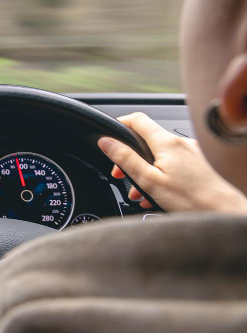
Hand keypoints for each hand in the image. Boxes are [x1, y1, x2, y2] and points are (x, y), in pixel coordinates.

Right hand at [97, 112, 246, 213]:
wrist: (225, 212)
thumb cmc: (191, 200)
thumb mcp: (149, 180)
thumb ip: (125, 159)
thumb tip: (106, 142)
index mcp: (166, 143)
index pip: (137, 120)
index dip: (119, 124)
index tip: (109, 136)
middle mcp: (181, 143)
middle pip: (146, 141)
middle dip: (130, 157)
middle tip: (120, 175)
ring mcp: (193, 152)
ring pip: (159, 155)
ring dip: (145, 171)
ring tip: (140, 193)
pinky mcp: (200, 164)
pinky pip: (174, 163)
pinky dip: (161, 175)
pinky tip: (158, 194)